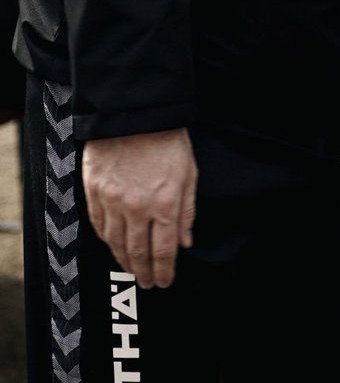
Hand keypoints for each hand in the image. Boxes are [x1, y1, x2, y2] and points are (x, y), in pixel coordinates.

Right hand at [82, 128, 196, 287]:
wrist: (135, 113)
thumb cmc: (167, 141)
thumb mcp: (188, 173)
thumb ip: (186, 211)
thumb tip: (185, 242)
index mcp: (164, 203)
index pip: (164, 251)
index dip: (164, 271)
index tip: (164, 282)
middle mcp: (136, 208)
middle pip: (138, 252)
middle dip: (144, 272)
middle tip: (148, 283)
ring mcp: (112, 201)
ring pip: (116, 243)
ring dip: (124, 261)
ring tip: (132, 269)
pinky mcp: (94, 192)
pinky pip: (99, 226)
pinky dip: (107, 241)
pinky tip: (114, 246)